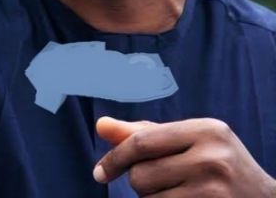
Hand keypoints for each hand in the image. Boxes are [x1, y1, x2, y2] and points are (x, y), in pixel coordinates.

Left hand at [94, 116, 275, 196]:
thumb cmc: (217, 167)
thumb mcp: (188, 143)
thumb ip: (144, 134)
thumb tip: (100, 126)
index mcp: (206, 130)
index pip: (141, 142)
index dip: (114, 159)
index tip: (99, 173)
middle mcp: (213, 156)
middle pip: (140, 175)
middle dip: (140, 182)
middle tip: (162, 182)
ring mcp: (215, 188)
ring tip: (179, 193)